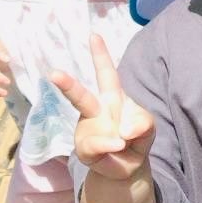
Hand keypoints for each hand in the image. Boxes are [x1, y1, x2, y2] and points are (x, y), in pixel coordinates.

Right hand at [50, 35, 153, 179]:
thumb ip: (143, 122)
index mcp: (112, 98)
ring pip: (86, 133)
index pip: (107, 73)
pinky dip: (111, 145)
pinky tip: (119, 146)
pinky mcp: (85, 148)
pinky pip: (97, 144)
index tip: (94, 35)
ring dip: (95, 130)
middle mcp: (96, 110)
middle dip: (66, 85)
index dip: (100, 55)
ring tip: (116, 139)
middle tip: (54, 74)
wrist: (129, 167)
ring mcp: (88, 129)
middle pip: (80, 96)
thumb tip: (124, 131)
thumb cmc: (135, 139)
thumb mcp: (147, 127)